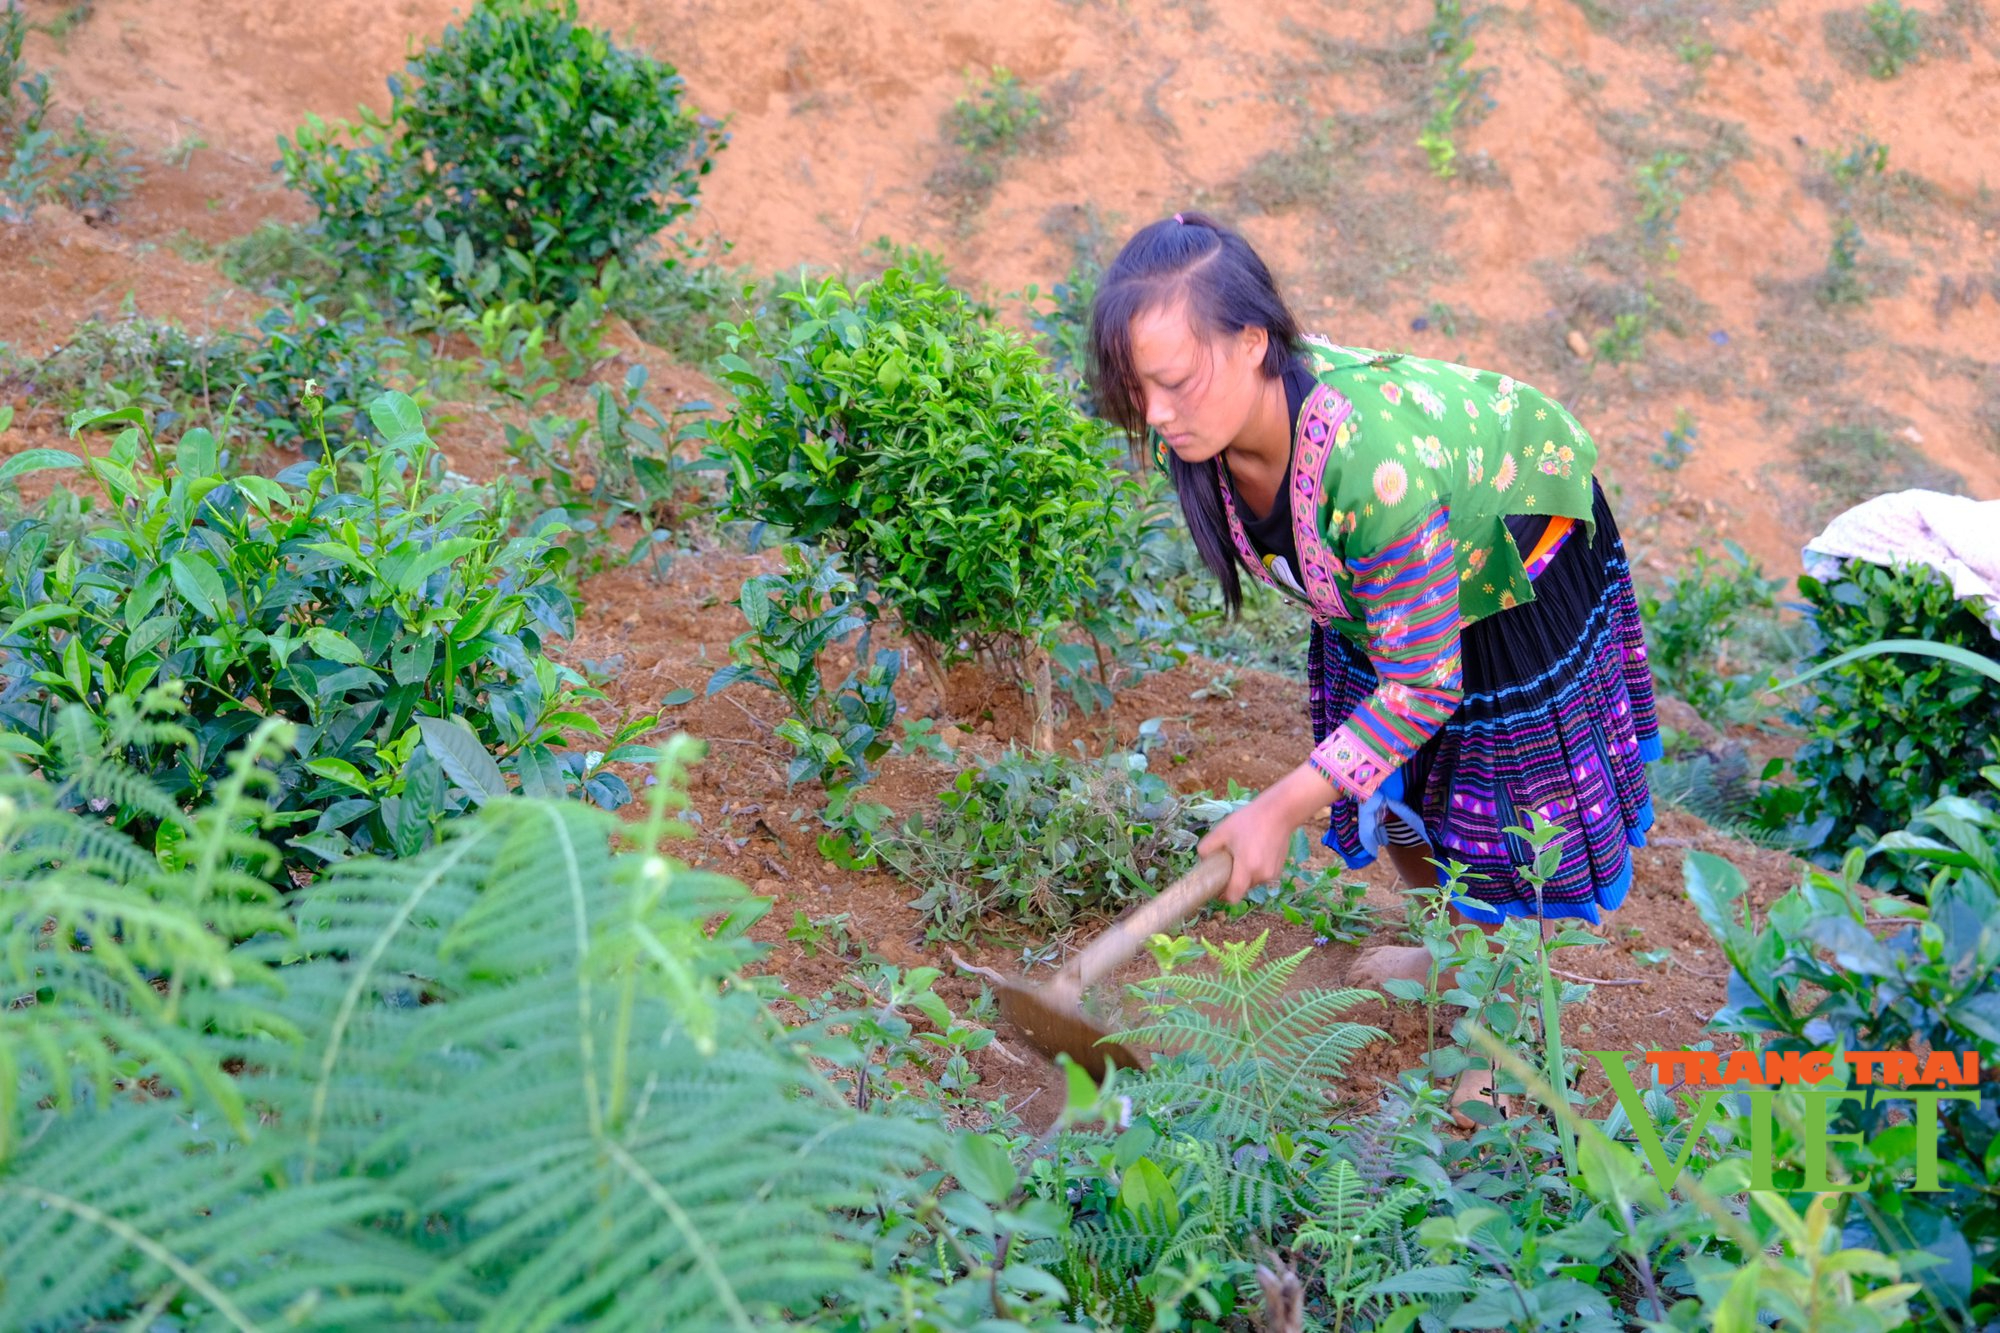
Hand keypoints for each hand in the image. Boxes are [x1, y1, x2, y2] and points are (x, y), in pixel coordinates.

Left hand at [1197, 762, 1340, 903]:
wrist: (1279, 812)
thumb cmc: (1249, 820)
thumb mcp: (1222, 831)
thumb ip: (1207, 848)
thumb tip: (1202, 860)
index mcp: (1247, 868)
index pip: (1233, 897)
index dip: (1223, 895)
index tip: (1217, 887)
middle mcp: (1261, 875)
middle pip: (1242, 889)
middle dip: (1233, 881)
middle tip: (1228, 863)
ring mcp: (1272, 874)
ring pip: (1253, 883)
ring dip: (1245, 875)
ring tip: (1243, 854)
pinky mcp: (1279, 869)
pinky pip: (1262, 876)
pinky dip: (1256, 870)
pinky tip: (1255, 852)